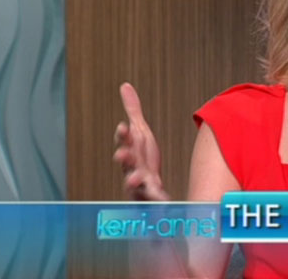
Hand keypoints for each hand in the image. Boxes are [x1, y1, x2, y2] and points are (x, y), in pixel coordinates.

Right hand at [113, 82, 169, 200]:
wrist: (151, 184)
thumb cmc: (143, 156)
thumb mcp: (140, 131)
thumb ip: (133, 110)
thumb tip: (125, 86)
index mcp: (130, 150)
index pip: (124, 141)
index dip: (122, 135)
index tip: (123, 126)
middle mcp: (131, 167)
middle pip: (125, 163)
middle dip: (123, 158)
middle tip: (122, 154)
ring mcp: (140, 184)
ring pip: (132, 184)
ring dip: (132, 181)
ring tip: (135, 179)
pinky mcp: (151, 196)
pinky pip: (153, 199)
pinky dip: (157, 200)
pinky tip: (165, 201)